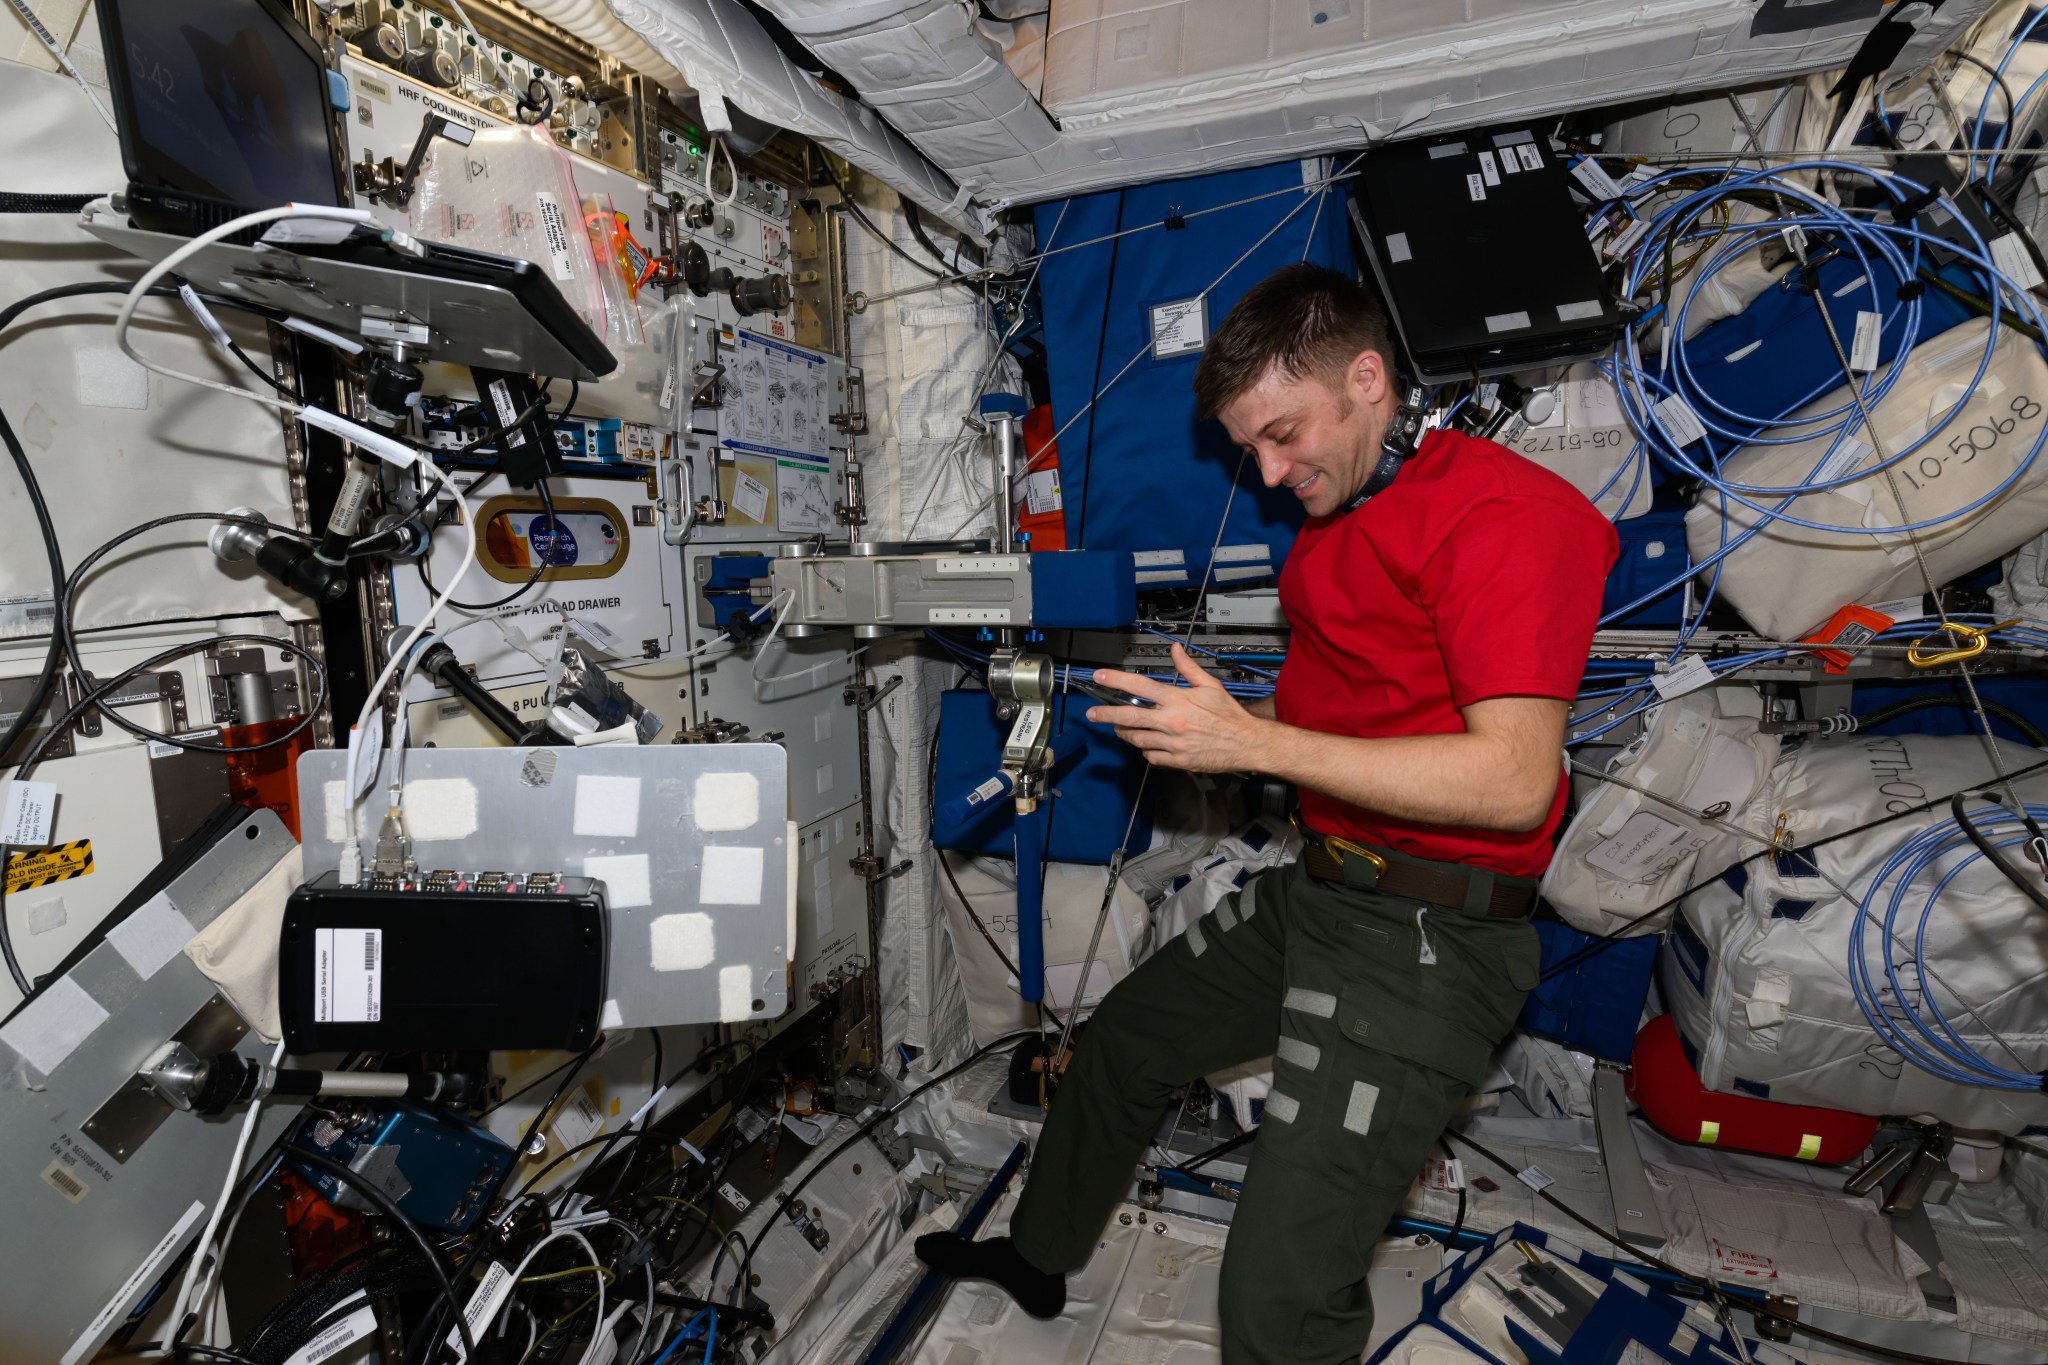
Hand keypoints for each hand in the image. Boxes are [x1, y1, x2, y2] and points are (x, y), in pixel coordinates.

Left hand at [1085, 644, 1272, 772]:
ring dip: (1126, 732)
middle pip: (1129, 716)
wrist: (1247, 743)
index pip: (1140, 686)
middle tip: (1092, 713)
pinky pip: (1151, 756)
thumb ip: (1188, 668)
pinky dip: (1146, 750)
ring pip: (1137, 739)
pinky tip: (1148, 744)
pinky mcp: (1177, 760)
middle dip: (1106, 714)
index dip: (1116, 680)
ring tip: (1121, 727)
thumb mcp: (1210, 686)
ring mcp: (1173, 743)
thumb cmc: (1230, 715)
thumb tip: (1174, 650)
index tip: (1100, 677)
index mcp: (1178, 700)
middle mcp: (1171, 721)